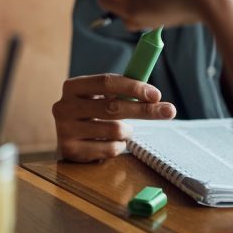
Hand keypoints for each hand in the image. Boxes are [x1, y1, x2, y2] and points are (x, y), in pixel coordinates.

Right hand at [53, 74, 175, 161]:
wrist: (67, 136)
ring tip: (123, 130)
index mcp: (72, 86)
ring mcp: (65, 130)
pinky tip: (110, 142)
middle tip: (168, 111)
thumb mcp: (100, 95)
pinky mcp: (71, 150)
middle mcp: (64, 107)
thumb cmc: (92, 111)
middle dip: (144, 110)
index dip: (133, 87)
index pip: (106, 82)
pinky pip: (110, 149)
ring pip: (114, 130)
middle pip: (112, 107)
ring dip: (127, 131)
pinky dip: (118, 146)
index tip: (156, 94)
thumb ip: (122, 91)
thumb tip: (155, 96)